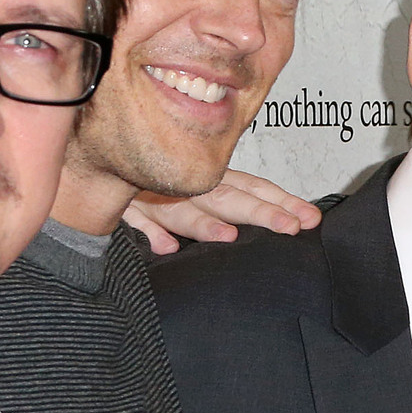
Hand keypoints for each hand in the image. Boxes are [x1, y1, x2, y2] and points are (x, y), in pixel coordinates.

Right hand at [122, 169, 323, 253]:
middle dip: (260, 212)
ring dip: (205, 224)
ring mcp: (156, 196)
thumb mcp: (190, 191)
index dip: (281, 202)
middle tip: (291, 227)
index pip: (252, 188)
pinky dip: (151, 231)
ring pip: (184, 209)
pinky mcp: (126, 206)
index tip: (310, 219)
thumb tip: (238, 231)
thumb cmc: (154, 180)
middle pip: (229, 198)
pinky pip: (137, 219)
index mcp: (210, 180)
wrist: (101, 164)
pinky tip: (166, 248)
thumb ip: (216, 210)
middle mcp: (188, 186)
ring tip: (230, 237)